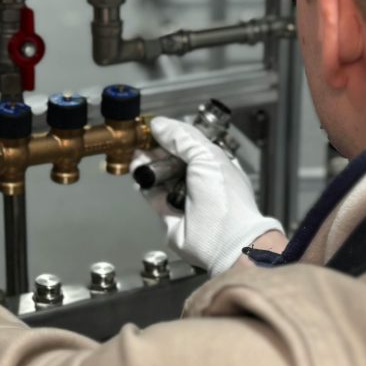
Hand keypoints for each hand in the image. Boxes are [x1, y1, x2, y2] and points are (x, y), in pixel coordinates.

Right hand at [142, 118, 283, 274]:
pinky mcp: (169, 214)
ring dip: (146, 165)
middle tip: (141, 141)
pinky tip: (140, 174)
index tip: (154, 127)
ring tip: (138, 157)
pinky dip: (145, 184)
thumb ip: (182, 137)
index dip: (170, 134)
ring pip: (158, 175)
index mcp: (214, 164)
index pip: (188, 143)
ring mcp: (184, 197)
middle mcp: (199, 180)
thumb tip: (160, 125)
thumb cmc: (226, 201)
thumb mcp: (206, 156)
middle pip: (170, 158)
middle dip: (154, 148)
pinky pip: (152, 195)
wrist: (224, 240)